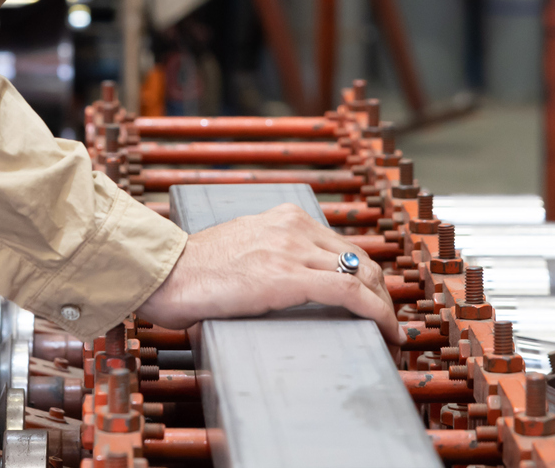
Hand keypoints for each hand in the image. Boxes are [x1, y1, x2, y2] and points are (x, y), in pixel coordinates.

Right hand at [135, 204, 401, 346]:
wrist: (163, 274)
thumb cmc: (192, 271)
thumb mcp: (241, 249)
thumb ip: (268, 257)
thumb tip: (281, 285)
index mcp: (284, 218)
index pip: (344, 247)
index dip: (368, 278)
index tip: (376, 302)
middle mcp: (293, 227)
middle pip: (361, 259)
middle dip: (382, 294)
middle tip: (389, 323)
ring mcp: (292, 249)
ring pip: (363, 275)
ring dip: (384, 308)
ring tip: (391, 335)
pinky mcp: (287, 277)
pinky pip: (348, 291)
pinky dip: (376, 312)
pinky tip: (386, 331)